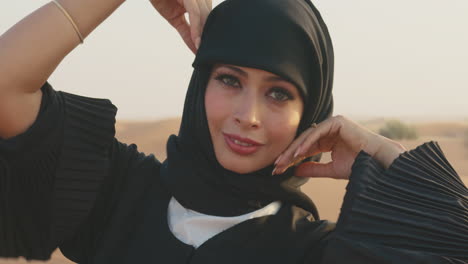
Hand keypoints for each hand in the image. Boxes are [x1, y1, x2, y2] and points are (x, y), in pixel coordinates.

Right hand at [150, 0, 211, 52]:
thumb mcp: (175, 18)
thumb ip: (187, 31)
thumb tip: (196, 46)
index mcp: (200, 1)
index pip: (207, 20)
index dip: (208, 36)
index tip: (208, 53)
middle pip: (209, 19)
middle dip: (208, 37)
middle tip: (207, 55)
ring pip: (204, 16)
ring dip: (203, 34)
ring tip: (201, 50)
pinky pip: (194, 11)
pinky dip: (196, 26)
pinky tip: (196, 39)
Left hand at [273, 115, 406, 178]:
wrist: (377, 163)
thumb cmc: (359, 166)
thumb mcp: (331, 169)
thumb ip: (314, 169)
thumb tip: (296, 170)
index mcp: (327, 140)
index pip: (304, 149)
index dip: (291, 159)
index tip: (279, 170)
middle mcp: (328, 130)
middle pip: (303, 142)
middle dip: (288, 155)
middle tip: (276, 166)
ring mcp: (333, 124)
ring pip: (308, 136)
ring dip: (294, 149)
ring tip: (284, 161)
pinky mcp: (337, 121)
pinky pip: (317, 132)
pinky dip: (307, 143)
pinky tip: (297, 153)